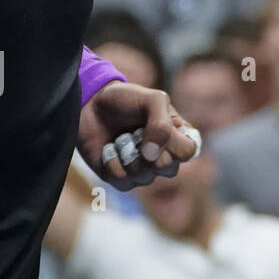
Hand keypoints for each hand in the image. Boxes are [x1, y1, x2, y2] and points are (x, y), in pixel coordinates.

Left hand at [77, 82, 198, 190]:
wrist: (91, 104)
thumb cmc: (126, 99)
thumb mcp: (152, 99)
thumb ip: (162, 123)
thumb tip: (152, 156)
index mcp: (177, 138)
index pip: (187, 152)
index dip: (171, 140)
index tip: (156, 123)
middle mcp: (163, 158)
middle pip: (167, 168)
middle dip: (146, 146)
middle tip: (135, 130)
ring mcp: (143, 171)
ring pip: (143, 175)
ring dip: (127, 151)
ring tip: (121, 136)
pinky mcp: (122, 179)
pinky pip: (121, 179)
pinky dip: (112, 160)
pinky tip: (109, 148)